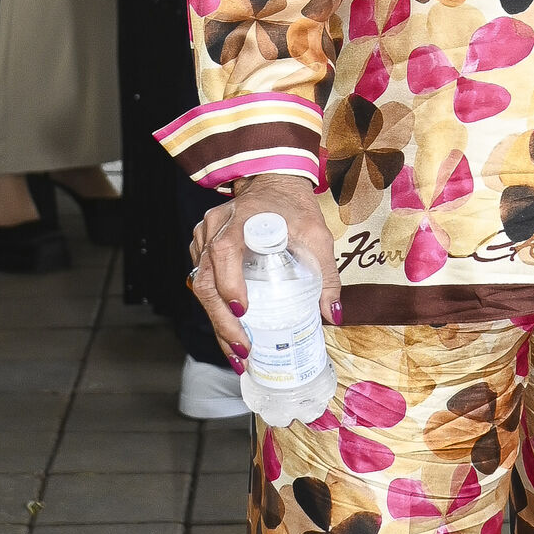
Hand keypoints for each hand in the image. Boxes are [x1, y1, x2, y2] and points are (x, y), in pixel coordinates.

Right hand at [188, 174, 340, 360]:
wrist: (273, 181)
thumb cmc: (295, 207)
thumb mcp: (317, 236)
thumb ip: (326, 274)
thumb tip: (332, 315)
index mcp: (241, 221)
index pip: (224, 253)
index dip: (229, 285)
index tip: (243, 313)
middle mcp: (214, 229)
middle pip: (206, 281)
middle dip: (222, 322)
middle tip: (242, 351)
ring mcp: (204, 238)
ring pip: (201, 286)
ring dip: (217, 322)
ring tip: (237, 352)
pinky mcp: (202, 248)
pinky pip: (203, 281)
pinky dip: (216, 309)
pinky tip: (231, 331)